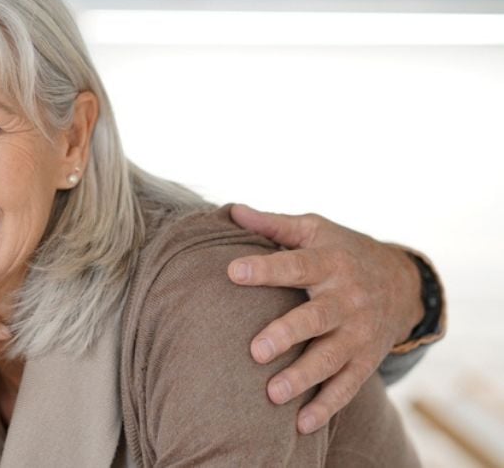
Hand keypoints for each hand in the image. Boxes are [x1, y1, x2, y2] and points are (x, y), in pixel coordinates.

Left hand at [226, 204, 422, 434]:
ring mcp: (359, 332)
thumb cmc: (341, 250)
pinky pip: (348, 386)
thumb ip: (274, 225)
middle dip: (287, 334)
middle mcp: (348, 298)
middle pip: (316, 318)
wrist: (403, 282)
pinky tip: (302, 425)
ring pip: (332, 358)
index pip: (295, 264)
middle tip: (255, 350)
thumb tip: (231, 209)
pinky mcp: (366, 359)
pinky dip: (327, 407)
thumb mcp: (315, 229)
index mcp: (330, 261)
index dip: (265, 268)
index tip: (232, 272)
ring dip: (303, 378)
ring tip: (272, 394)